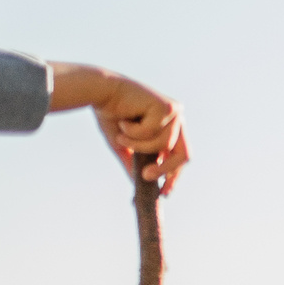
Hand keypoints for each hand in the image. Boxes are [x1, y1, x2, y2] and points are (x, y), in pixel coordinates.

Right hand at [51, 62, 190, 190]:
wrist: (99, 90)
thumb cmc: (110, 115)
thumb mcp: (124, 145)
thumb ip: (134, 163)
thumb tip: (139, 187)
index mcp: (170, 128)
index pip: (180, 156)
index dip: (173, 176)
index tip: (164, 194)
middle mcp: (176, 119)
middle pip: (184, 154)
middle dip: (164, 169)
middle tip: (145, 176)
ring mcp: (174, 112)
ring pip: (164, 146)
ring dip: (138, 145)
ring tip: (122, 134)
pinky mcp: (166, 107)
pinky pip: (152, 133)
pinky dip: (134, 133)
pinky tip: (125, 120)